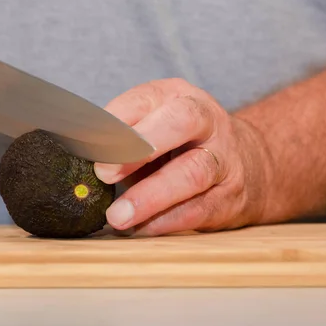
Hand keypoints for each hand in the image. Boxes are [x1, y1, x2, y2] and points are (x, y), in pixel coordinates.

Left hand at [94, 79, 273, 235]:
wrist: (248, 163)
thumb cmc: (179, 144)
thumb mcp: (152, 125)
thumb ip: (119, 135)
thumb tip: (77, 151)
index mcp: (178, 96)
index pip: (145, 99)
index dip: (115, 121)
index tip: (88, 143)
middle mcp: (208, 121)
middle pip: (180, 123)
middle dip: (140, 146)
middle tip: (103, 173)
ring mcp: (225, 159)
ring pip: (193, 173)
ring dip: (151, 197)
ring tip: (118, 216)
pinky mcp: (231, 197)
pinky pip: (198, 210)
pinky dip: (165, 222)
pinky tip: (141, 228)